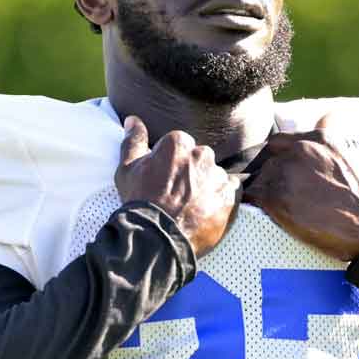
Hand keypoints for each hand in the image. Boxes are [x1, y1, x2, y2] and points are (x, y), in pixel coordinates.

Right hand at [114, 116, 240, 257]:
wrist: (156, 238)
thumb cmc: (139, 201)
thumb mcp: (127, 169)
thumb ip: (133, 140)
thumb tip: (133, 120)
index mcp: (178, 143)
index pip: (180, 146)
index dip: (170, 165)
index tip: (164, 180)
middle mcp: (202, 154)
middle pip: (199, 159)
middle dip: (191, 173)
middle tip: (177, 195)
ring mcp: (218, 175)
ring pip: (214, 174)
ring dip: (206, 186)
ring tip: (191, 206)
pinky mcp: (230, 196)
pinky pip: (231, 190)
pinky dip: (221, 197)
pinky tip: (207, 209)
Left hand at [243, 115, 358, 260]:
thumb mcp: (347, 154)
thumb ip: (330, 132)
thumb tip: (329, 114)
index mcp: (316, 138)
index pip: (279, 141)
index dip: (279, 158)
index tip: (284, 173)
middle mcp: (298, 150)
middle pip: (269, 162)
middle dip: (274, 178)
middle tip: (289, 197)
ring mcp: (285, 172)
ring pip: (260, 179)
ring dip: (267, 193)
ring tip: (285, 208)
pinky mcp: (274, 195)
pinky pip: (253, 196)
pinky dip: (257, 204)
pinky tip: (269, 212)